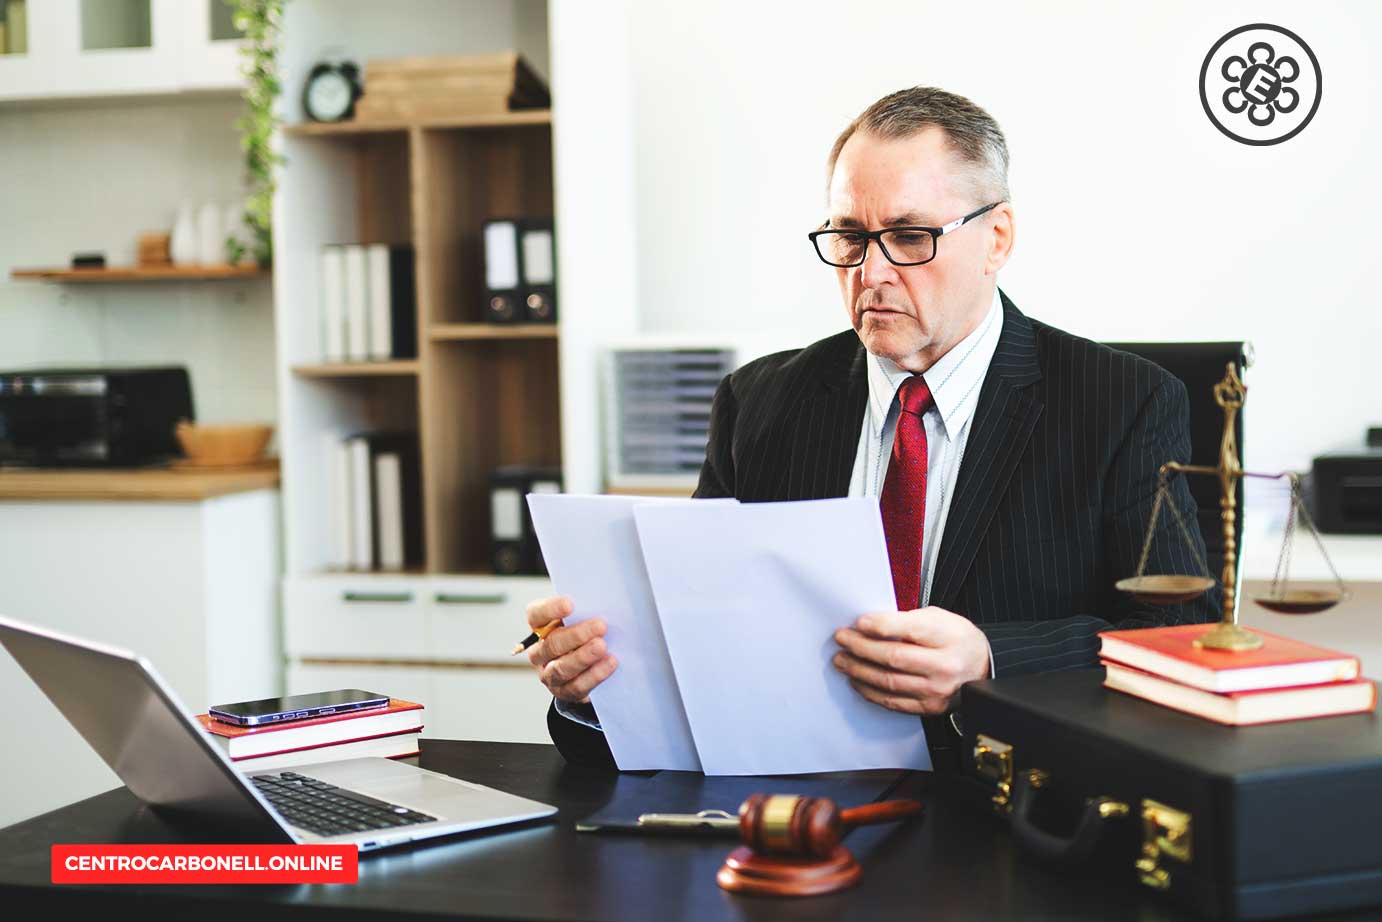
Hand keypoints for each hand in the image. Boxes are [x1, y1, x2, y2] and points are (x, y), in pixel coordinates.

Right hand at [525, 595, 617, 703]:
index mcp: (539, 627)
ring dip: (583, 657)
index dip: (550, 609)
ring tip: (603, 646)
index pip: (536, 615)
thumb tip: (604, 601)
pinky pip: (576, 686)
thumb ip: (586, 610)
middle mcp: (539, 652)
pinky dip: (594, 675)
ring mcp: (549, 674)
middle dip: (577, 635)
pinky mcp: (563, 691)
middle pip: (552, 643)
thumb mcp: (581, 618)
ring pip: (561, 668)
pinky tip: (610, 663)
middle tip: (601, 626)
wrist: (587, 666)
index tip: (570, 604)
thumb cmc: (585, 633)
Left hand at [832, 607, 990, 715]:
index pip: (907, 629)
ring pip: (888, 682)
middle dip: (860, 648)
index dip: (879, 626)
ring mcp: (936, 690)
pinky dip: (870, 691)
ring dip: (858, 670)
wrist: (983, 667)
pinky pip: (892, 702)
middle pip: (893, 658)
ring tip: (842, 660)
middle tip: (842, 639)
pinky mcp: (929, 707)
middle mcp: (944, 665)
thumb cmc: (957, 638)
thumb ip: (908, 620)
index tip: (858, 622)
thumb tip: (871, 625)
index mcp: (947, 636)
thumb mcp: (940, 618)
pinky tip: (858, 680)